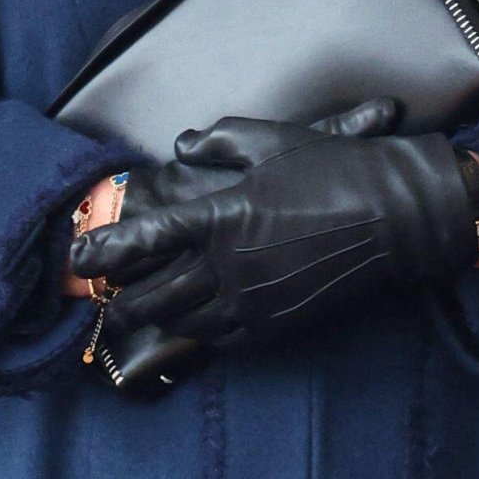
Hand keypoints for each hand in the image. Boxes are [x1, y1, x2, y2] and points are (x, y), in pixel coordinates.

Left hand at [62, 99, 398, 300]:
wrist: (395, 217)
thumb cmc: (333, 169)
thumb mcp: (273, 140)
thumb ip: (220, 140)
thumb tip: (183, 143)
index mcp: (224, 214)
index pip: (148, 237)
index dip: (108, 248)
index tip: (82, 254)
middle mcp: (230, 264)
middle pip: (156, 293)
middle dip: (122, 298)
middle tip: (104, 295)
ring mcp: (253, 300)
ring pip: (184, 320)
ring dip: (155, 316)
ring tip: (138, 310)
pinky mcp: (275, 325)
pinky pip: (221, 337)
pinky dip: (196, 331)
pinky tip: (190, 322)